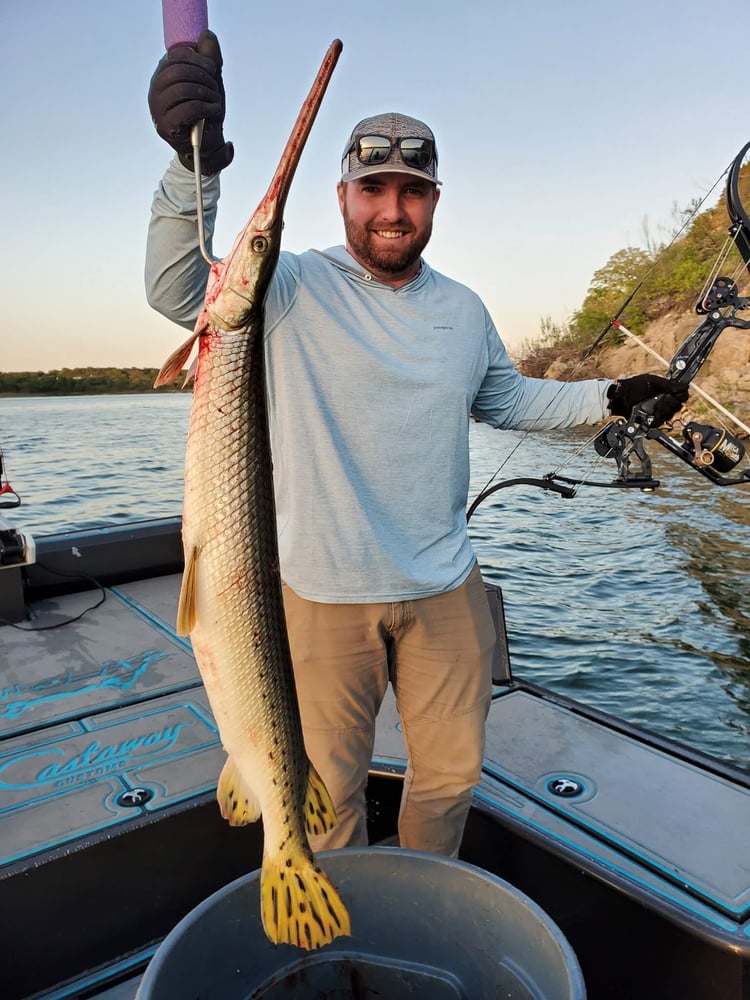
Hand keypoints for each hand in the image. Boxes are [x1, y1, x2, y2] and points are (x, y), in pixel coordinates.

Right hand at [148, 30, 233, 175]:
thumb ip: (210, 59)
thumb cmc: (206, 112)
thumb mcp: (211, 82)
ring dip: (205, 92)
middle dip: (202, 75)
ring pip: (181, 88)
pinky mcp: (166, 126)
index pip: (175, 56)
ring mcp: (158, 109)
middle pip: (177, 70)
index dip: (196, 58)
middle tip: (215, 85)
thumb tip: (207, 35)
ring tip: (215, 101)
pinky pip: (187, 109)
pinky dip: (205, 107)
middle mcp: (156, 90)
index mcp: (162, 76)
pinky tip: (213, 111)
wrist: (207, 146)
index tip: (212, 68)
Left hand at [607, 374, 688, 425]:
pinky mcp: (652, 421)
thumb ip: (668, 384)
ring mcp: (659, 411)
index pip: (683, 395)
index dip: (680, 395)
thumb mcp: (652, 381)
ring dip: (663, 409)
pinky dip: (656, 417)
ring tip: (655, 405)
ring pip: (670, 414)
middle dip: (671, 402)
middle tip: (662, 398)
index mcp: (667, 390)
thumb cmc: (633, 387)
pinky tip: (651, 413)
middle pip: (678, 406)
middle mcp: (665, 401)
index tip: (673, 394)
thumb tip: (683, 385)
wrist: (620, 398)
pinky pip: (660, 422)